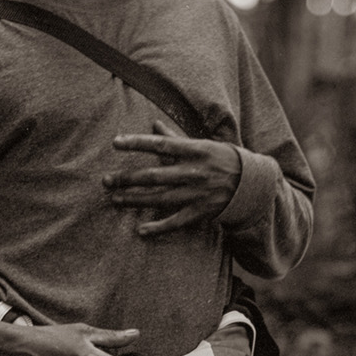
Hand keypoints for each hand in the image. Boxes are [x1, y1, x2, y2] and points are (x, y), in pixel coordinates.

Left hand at [105, 119, 240, 237]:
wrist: (251, 183)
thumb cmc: (220, 159)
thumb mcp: (201, 145)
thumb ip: (175, 138)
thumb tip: (153, 125)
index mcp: (194, 151)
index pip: (160, 145)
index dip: (137, 143)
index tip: (115, 143)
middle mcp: (194, 172)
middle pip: (154, 176)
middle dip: (128, 178)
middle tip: (105, 180)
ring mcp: (197, 194)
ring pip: (160, 199)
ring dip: (135, 200)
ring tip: (114, 199)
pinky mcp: (200, 213)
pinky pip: (176, 222)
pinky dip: (159, 227)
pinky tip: (141, 230)